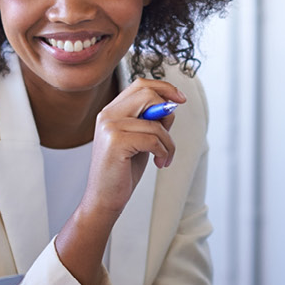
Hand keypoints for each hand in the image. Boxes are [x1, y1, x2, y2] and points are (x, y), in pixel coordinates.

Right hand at [56, 77, 186, 284]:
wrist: (103, 199)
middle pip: (147, 94)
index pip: (140, 85)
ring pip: (155, 122)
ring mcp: (109, 127)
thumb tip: (172, 106)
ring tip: (165, 158)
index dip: (163, 88)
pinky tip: (159, 163)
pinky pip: (154, 139)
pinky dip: (164, 152)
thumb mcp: (140, 141)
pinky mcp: (116, 142)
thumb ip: (152, 121)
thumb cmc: (122, 171)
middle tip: (171, 134)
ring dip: (169, 143)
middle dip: (167, 110)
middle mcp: (107, 115)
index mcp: (111, 111)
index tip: (180, 99)